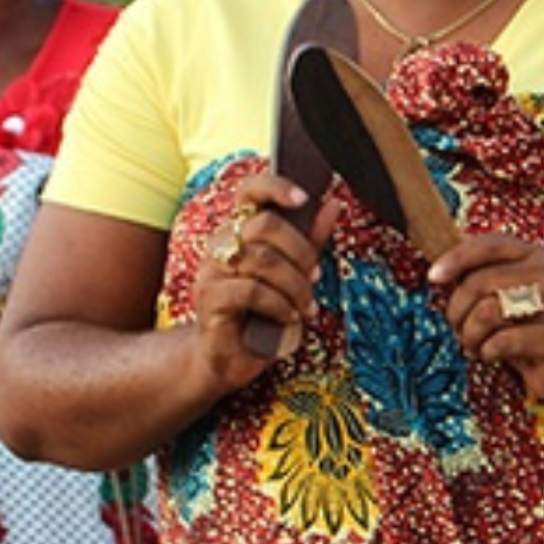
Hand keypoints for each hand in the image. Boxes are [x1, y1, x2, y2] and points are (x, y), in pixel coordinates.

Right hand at [188, 174, 331, 388]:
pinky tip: (289, 317)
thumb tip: (333, 204)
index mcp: (240, 229)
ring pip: (262, 259)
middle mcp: (221, 243)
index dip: (276, 187)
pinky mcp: (210, 298)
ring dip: (295, 285)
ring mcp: (212, 270)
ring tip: (306, 306)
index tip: (304, 198)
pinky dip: (279, 304)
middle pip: (264, 225)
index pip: (250, 190)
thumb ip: (310, 239)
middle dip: (300, 251)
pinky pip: (252, 291)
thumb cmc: (263, 311)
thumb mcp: (294, 272)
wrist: (229, 356)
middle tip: (314, 276)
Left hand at [430, 233, 543, 401]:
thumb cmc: (526, 327)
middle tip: (458, 328)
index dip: (456, 259)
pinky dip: (487, 352)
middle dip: (457, 311)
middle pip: (480, 283)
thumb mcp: (504, 295)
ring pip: (487, 312)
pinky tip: (493, 355)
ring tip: (475, 344)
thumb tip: (437, 271)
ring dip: (469, 334)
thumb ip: (478, 277)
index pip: (489, 245)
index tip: (433, 278)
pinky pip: (502, 342)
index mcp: (534, 256)